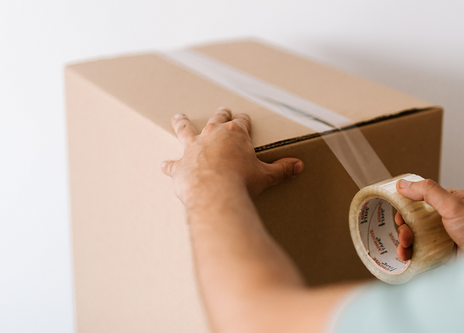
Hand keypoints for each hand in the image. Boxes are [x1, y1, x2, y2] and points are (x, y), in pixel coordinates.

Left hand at [161, 108, 303, 204]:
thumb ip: (281, 169)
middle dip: (220, 115)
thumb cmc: (242, 182)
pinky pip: (173, 164)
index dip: (244, 121)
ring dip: (182, 123)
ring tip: (178, 117)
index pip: (242, 122)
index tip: (245, 119)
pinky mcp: (181, 165)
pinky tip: (164, 165)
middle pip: (216, 120)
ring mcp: (194, 148)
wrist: (216, 193)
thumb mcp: (266, 175)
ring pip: (186, 130)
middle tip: (221, 110)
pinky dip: (169, 165)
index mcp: (236, 134)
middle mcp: (213, 135)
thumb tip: (299, 166)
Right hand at [395, 178, 463, 259]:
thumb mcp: (454, 204)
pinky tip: (408, 257)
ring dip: (405, 242)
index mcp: (449, 202)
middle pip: (415, 220)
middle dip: (404, 227)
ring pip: (416, 237)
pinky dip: (412, 255)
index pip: (420, 199)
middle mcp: (446, 219)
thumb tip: (404, 184)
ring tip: (405, 247)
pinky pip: (422, 253)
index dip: (405, 206)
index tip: (398, 214)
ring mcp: (444, 237)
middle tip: (404, 234)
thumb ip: (428, 192)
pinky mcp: (444, 254)